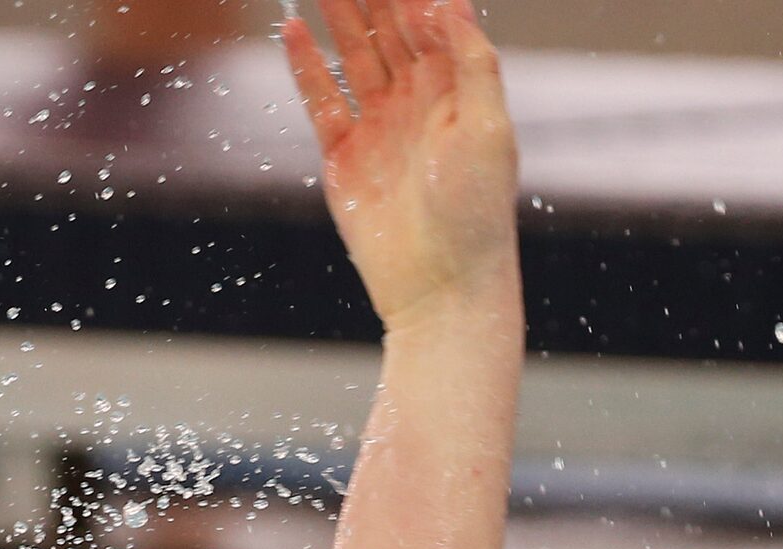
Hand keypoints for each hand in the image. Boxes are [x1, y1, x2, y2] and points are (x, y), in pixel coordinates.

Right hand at [283, 0, 519, 332]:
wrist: (442, 288)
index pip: (428, 20)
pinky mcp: (344, 158)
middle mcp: (416, 105)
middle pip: (386, 29)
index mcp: (455, 93)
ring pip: (352, 54)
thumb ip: (474, 62)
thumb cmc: (476, 215)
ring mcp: (378, 129)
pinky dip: (305, 66)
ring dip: (336, 14)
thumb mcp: (490, 130)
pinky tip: (292, 28)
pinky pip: (321, 100)